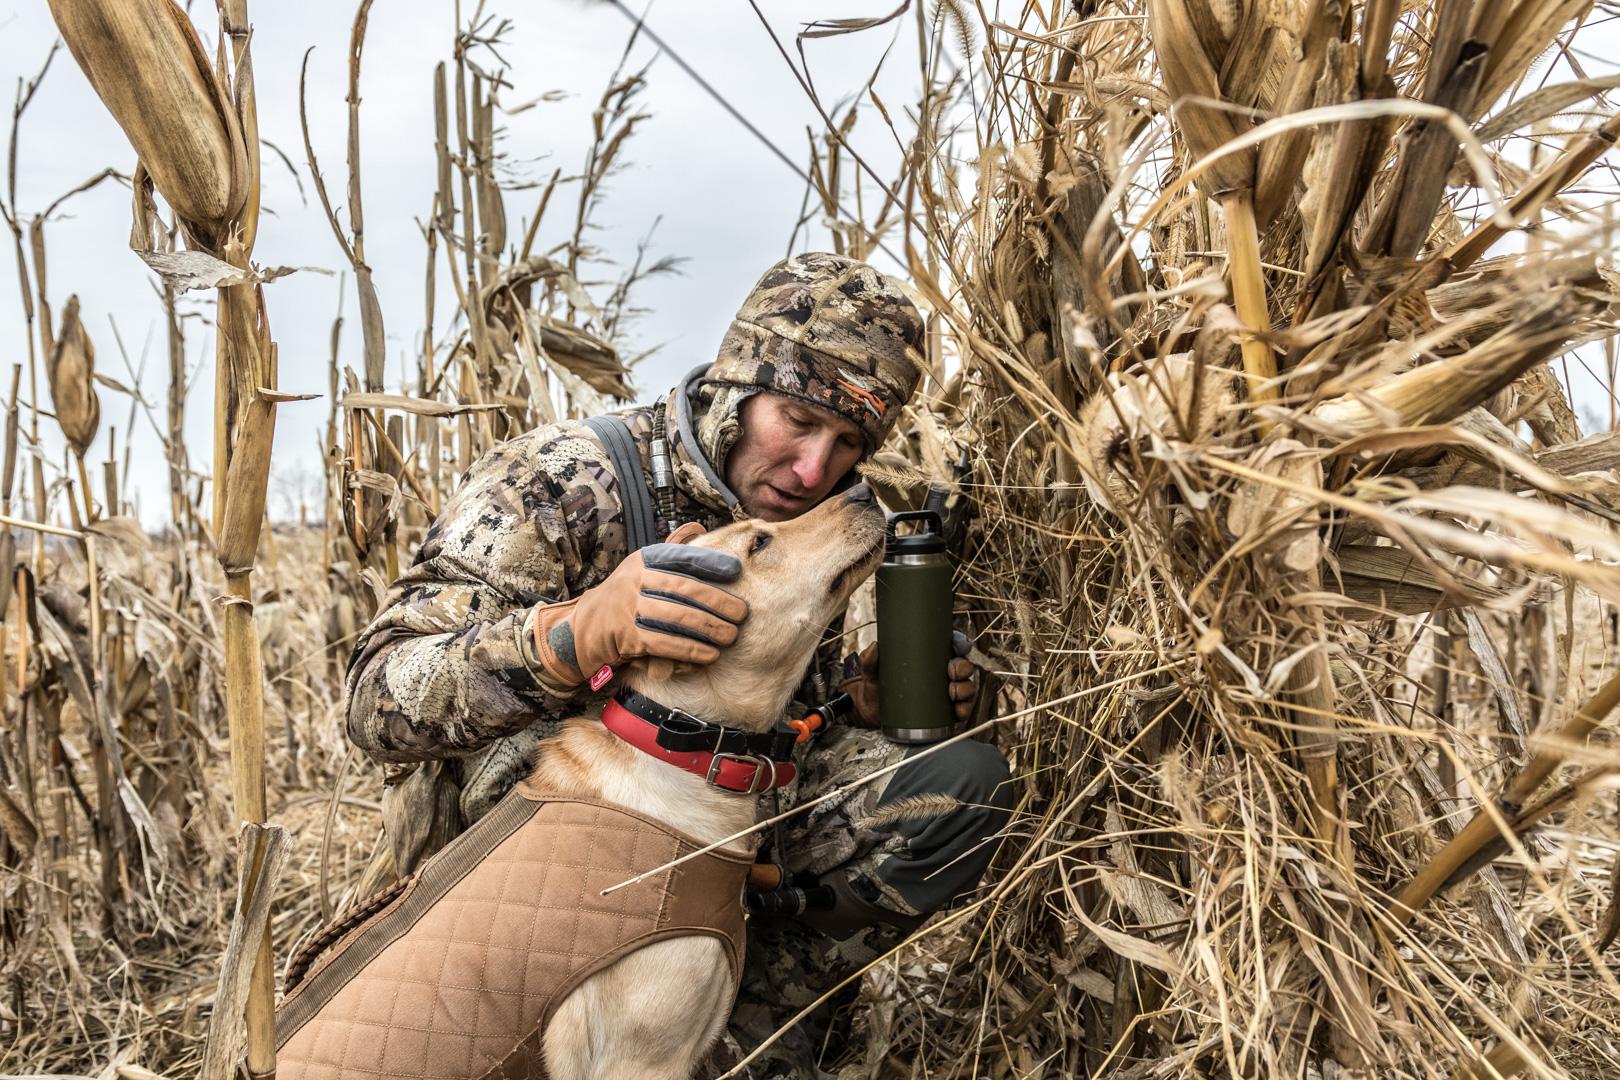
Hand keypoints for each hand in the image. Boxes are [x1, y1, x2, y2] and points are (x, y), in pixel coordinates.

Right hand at [531, 522, 747, 685]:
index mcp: (643, 560)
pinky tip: (710, 654)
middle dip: (717, 601)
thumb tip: (699, 527)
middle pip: (684, 589)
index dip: (709, 562)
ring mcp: (629, 608)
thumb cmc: (625, 597)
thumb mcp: (642, 568)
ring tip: (730, 636)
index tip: (736, 571)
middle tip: (742, 613)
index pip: (680, 557)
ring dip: (709, 628)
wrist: (585, 628)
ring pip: (677, 617)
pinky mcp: (627, 637)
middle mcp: (635, 580)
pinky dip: (690, 649)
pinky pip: (665, 643)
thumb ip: (671, 550)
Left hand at [839, 631, 979, 727]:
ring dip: (965, 689)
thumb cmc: (877, 687)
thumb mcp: (872, 672)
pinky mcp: (945, 713)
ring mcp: (945, 694)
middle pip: (963, 666)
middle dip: (963, 667)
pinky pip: (962, 710)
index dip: (960, 643)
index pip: (951, 646)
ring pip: (966, 687)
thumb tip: (875, 647)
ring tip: (952, 692)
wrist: (872, 714)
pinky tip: (958, 710)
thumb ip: (870, 659)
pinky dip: (964, 710)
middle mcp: (941, 674)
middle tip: (951, 672)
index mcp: (929, 658)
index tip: (957, 645)